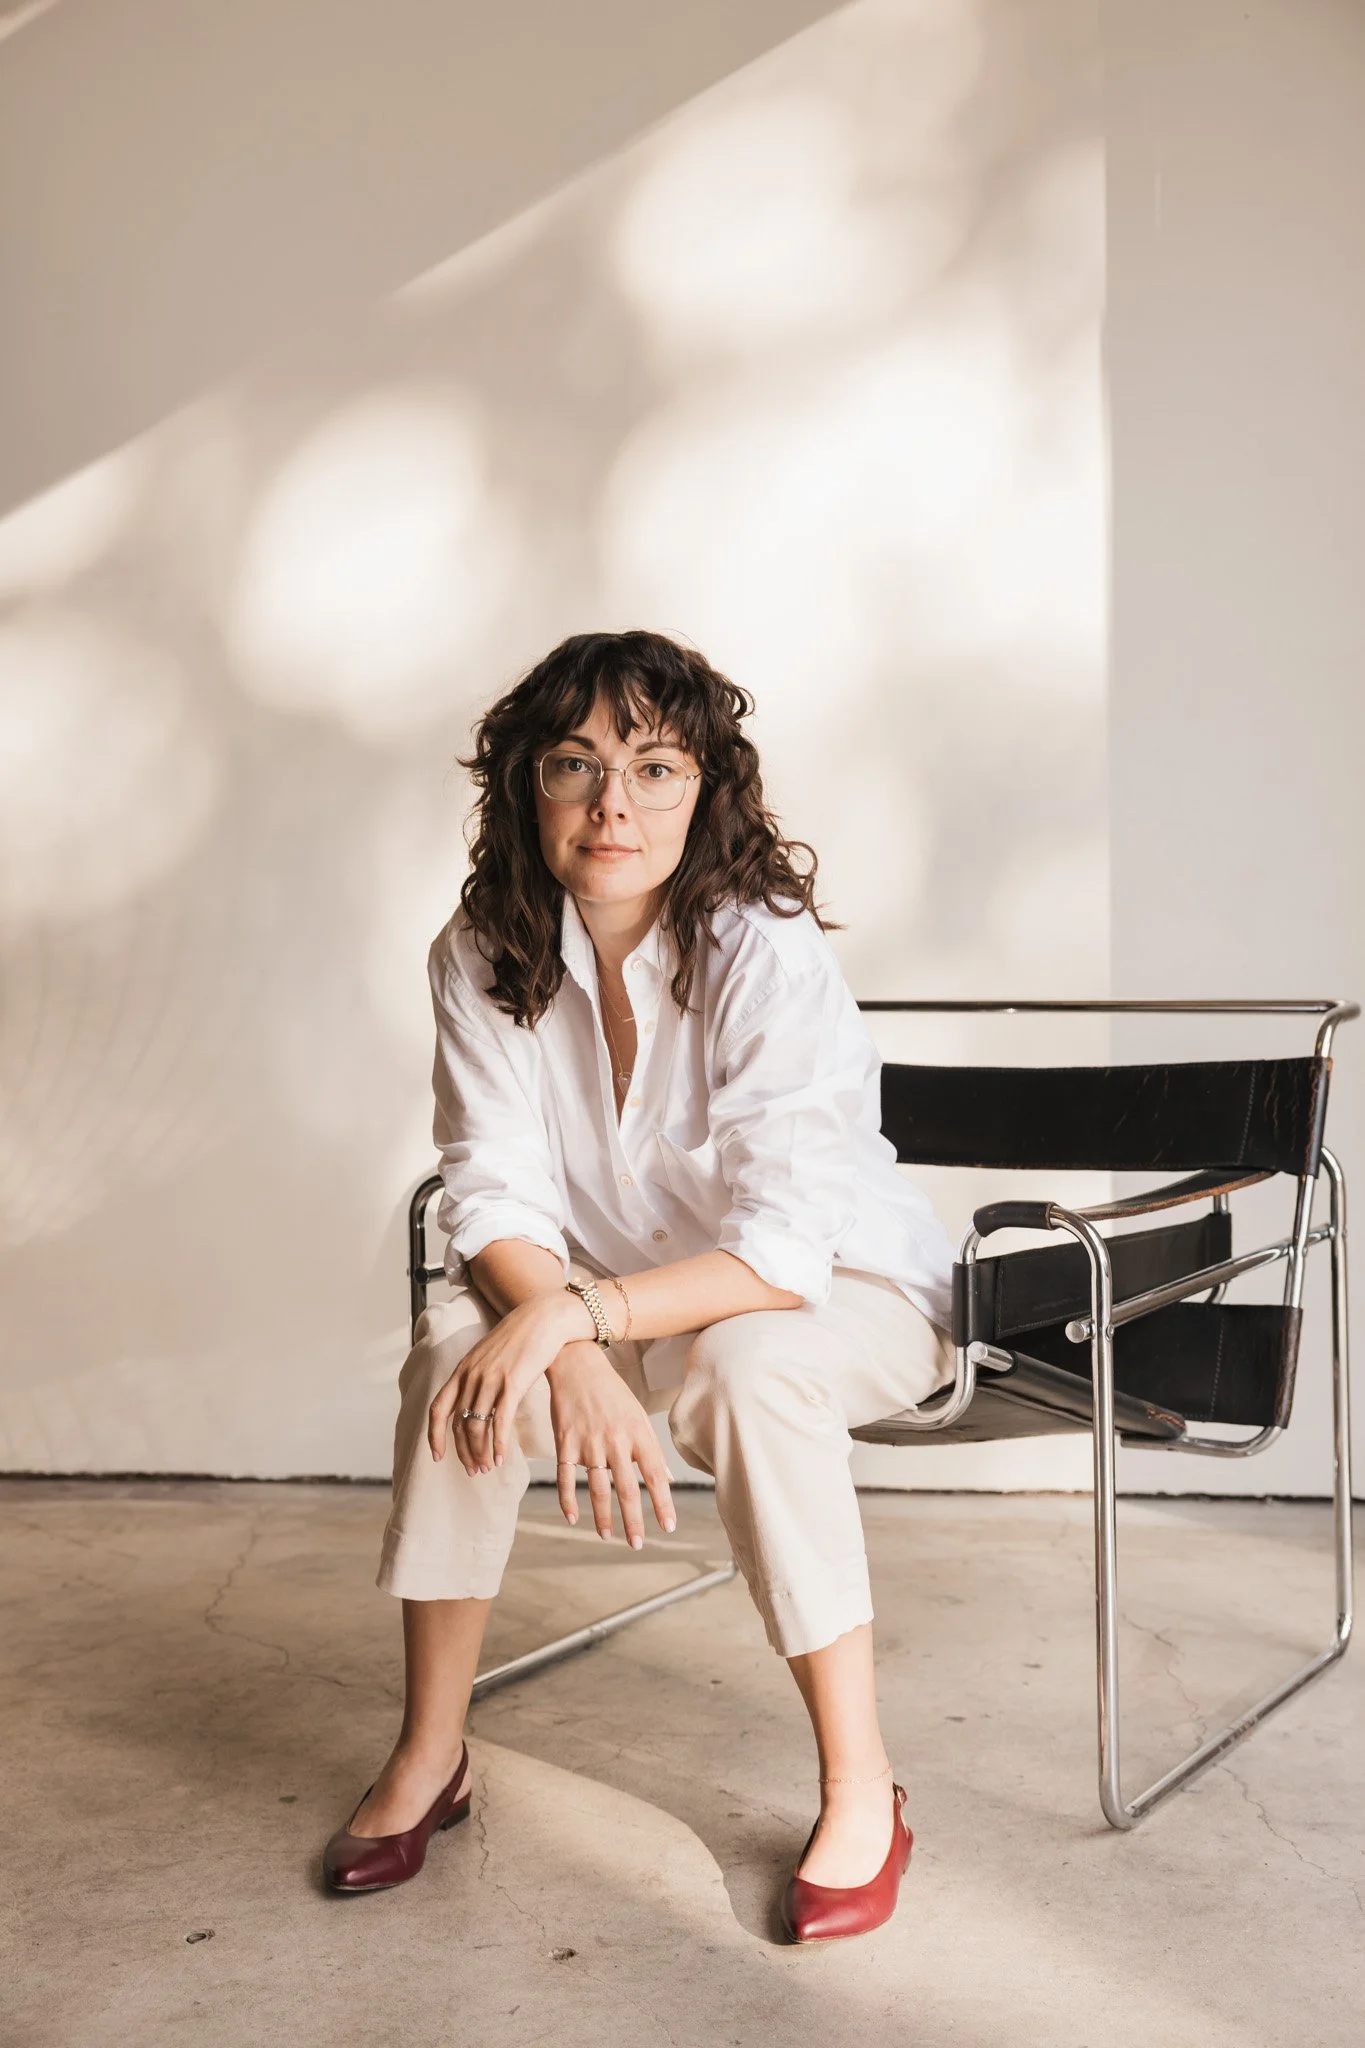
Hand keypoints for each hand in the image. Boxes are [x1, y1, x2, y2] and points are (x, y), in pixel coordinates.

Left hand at [427, 1292, 587, 1473]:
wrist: (544, 1318)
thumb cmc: (521, 1338)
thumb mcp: (490, 1355)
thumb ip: (478, 1375)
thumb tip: (476, 1400)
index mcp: (463, 1369)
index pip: (438, 1408)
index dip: (434, 1435)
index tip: (438, 1456)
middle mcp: (472, 1375)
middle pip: (458, 1423)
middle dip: (462, 1451)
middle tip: (471, 1470)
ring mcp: (491, 1379)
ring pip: (476, 1426)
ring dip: (479, 1453)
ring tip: (485, 1468)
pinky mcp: (512, 1384)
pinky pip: (499, 1422)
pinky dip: (497, 1445)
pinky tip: (500, 1459)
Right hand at [548, 1344, 675, 1548]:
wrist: (577, 1365)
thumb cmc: (612, 1392)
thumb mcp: (638, 1416)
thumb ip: (652, 1449)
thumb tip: (667, 1480)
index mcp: (638, 1434)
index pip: (655, 1476)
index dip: (663, 1504)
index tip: (669, 1527)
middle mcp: (615, 1441)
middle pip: (626, 1490)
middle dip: (633, 1521)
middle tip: (637, 1544)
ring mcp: (588, 1443)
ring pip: (597, 1489)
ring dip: (603, 1517)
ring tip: (608, 1536)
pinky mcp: (564, 1442)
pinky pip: (565, 1478)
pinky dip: (567, 1500)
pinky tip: (573, 1518)